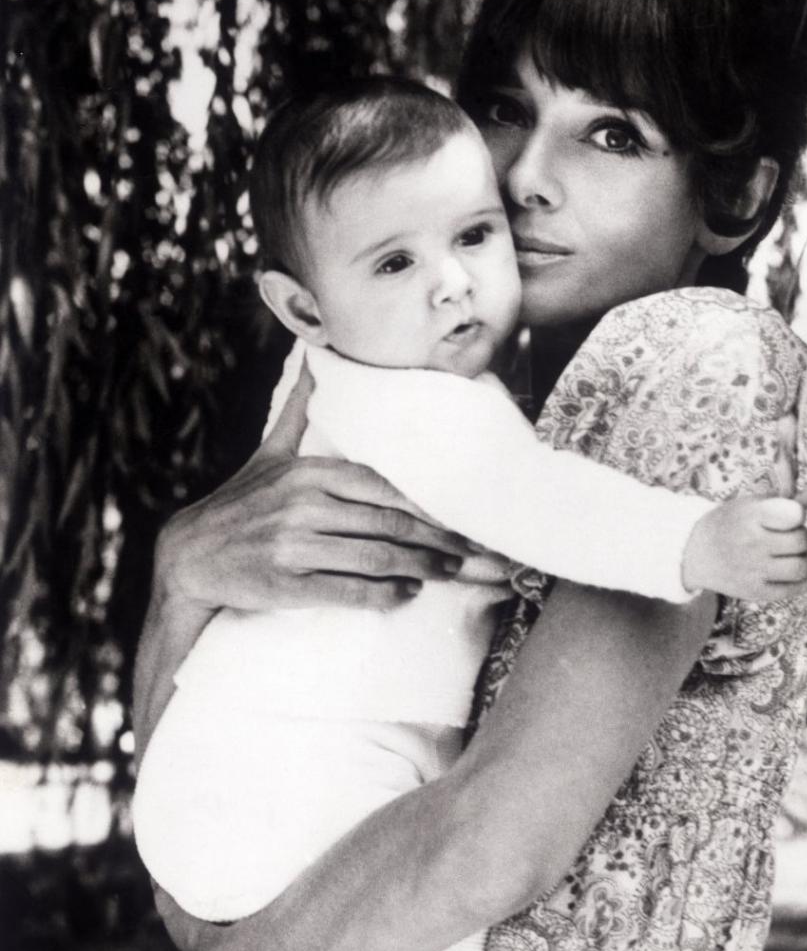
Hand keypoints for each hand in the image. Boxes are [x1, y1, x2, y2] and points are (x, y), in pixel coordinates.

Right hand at [156, 359, 473, 613]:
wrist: (189, 554)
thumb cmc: (240, 503)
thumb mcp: (269, 452)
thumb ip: (299, 410)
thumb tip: (311, 355)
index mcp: (309, 473)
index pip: (384, 487)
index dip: (429, 505)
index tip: (463, 516)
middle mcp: (304, 506)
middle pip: (389, 524)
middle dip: (437, 540)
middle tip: (472, 552)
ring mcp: (294, 546)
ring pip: (375, 558)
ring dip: (420, 567)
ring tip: (449, 572)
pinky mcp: (286, 584)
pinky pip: (347, 590)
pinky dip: (383, 595)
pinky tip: (407, 594)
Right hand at [682, 497, 806, 601]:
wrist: (695, 552)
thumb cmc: (729, 523)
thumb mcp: (750, 505)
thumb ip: (784, 501)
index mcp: (750, 516)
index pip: (795, 514)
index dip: (796, 515)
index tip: (787, 516)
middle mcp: (752, 543)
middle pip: (802, 540)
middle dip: (800, 536)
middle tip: (788, 536)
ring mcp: (754, 570)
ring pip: (802, 566)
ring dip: (804, 559)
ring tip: (792, 555)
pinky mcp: (756, 591)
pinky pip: (795, 589)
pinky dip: (805, 580)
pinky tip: (800, 572)